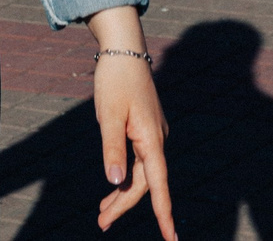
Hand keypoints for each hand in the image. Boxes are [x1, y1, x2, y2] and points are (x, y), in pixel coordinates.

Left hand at [88, 7, 174, 236]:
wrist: (123, 50)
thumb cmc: (115, 80)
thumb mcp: (108, 115)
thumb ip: (112, 149)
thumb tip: (115, 183)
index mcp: (150, 139)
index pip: (158, 185)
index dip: (163, 213)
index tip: (170, 239)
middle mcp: (156, 139)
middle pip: (145, 183)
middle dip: (124, 204)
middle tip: (101, 222)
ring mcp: (153, 134)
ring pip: (141, 173)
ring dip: (123, 192)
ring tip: (103, 212)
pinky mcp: (146, 129)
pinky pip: (140, 161)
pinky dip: (126, 176)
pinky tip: (114, 186)